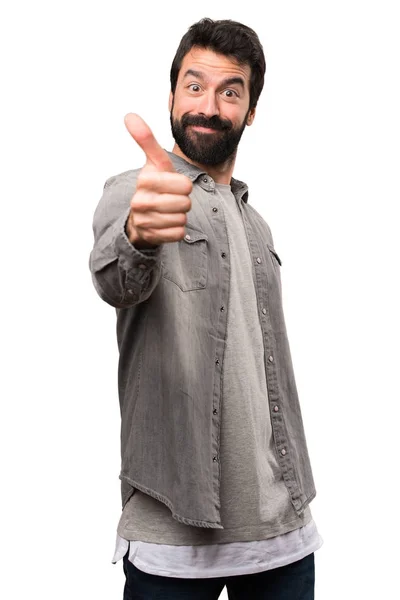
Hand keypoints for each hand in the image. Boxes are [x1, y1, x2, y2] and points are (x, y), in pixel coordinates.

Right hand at [124, 113, 192, 247]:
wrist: (141, 216)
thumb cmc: (154, 185)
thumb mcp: (154, 163)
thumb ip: (146, 140)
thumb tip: (129, 115)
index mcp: (143, 180)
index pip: (185, 185)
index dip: (185, 186)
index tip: (174, 185)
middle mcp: (139, 201)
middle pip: (185, 204)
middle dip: (184, 202)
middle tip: (173, 199)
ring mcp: (144, 221)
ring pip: (181, 219)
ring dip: (181, 216)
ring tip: (169, 211)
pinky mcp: (150, 237)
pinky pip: (178, 234)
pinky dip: (178, 230)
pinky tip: (167, 224)